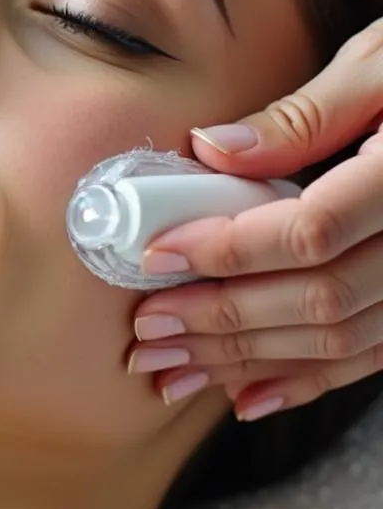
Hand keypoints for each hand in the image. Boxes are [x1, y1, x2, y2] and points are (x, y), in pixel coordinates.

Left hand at [126, 20, 382, 419]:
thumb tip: (213, 150)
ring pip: (340, 343)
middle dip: (221, 323)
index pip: (312, 232)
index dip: (227, 250)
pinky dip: (306, 381)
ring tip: (172, 372)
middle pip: (319, 301)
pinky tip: (247, 395)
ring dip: (247, 363)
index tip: (156, 255)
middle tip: (147, 334)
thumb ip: (305, 114)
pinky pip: (373, 358)